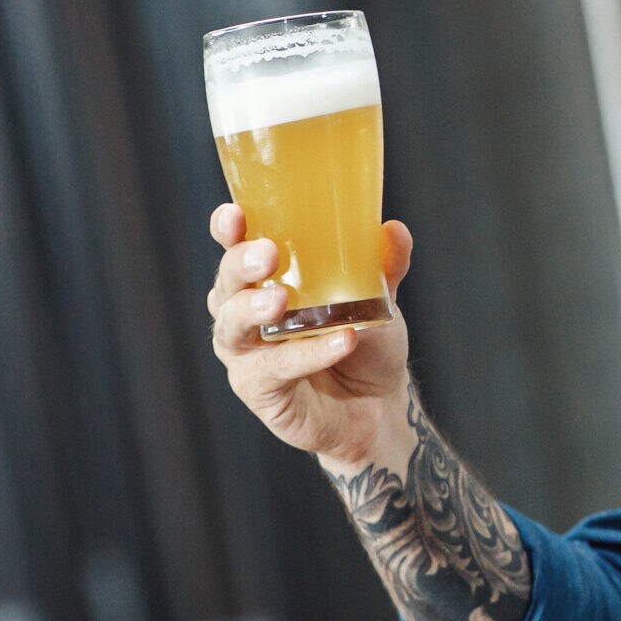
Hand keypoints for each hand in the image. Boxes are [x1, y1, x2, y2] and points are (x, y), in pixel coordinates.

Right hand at [207, 204, 414, 465]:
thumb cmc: (364, 343)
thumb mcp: (378, 300)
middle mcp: (242, 314)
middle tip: (266, 254)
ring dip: (255, 308)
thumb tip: (394, 229)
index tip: (235, 213)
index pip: (235, 249)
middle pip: (226, 285)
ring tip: (282, 300)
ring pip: (233, 327)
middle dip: (240, 266)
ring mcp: (246, 354)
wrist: (378, 407)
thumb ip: (383, 266)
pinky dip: (309, 353)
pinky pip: (277, 367)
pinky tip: (342, 340)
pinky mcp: (258, 389)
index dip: (228, 231)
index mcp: (263, 281)